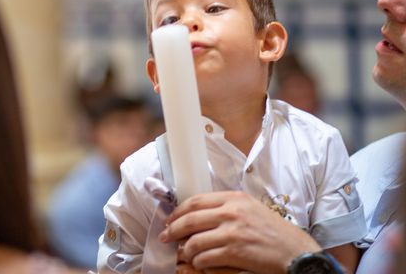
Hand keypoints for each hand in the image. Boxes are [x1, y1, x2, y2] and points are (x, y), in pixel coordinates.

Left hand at [159, 191, 320, 273]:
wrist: (296, 253)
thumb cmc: (274, 232)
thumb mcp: (251, 209)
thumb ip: (228, 207)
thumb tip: (199, 213)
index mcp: (234, 198)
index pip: (196, 201)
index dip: (178, 211)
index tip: (170, 219)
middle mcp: (231, 211)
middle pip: (190, 219)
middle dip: (173, 229)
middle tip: (165, 237)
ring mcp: (232, 232)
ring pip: (194, 241)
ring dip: (185, 250)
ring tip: (183, 254)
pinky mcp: (234, 251)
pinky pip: (205, 257)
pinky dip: (198, 262)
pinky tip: (199, 263)